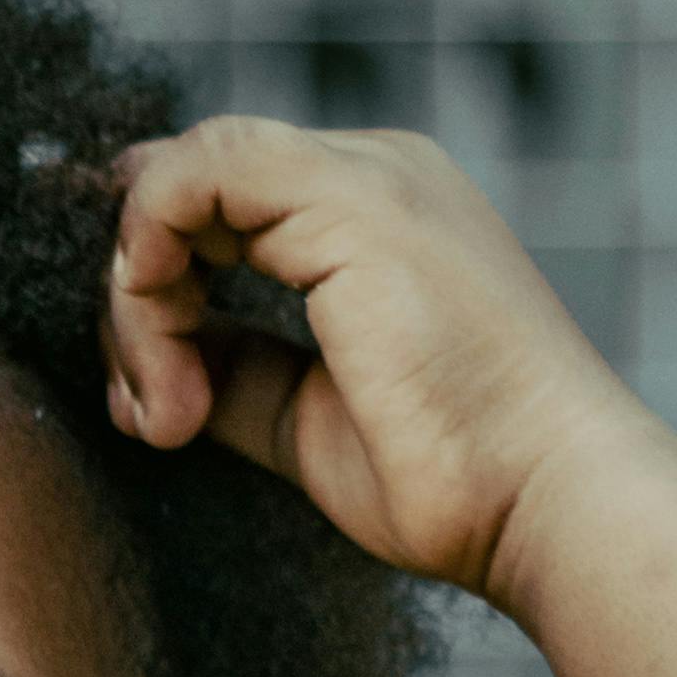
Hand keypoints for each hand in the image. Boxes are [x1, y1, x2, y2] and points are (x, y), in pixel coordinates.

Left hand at [102, 116, 647, 604]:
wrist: (545, 505)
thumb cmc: (456, 481)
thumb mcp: (306, 415)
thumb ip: (235, 368)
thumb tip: (159, 359)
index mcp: (373, 216)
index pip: (218, 203)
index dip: (148, 276)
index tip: (134, 387)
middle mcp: (374, 175)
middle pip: (189, 190)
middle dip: (132, 304)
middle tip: (148, 413)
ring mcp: (368, 175)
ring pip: (180, 180)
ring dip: (137, 300)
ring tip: (169, 413)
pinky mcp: (352, 196)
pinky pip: (196, 171)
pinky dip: (147, 249)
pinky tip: (163, 343)